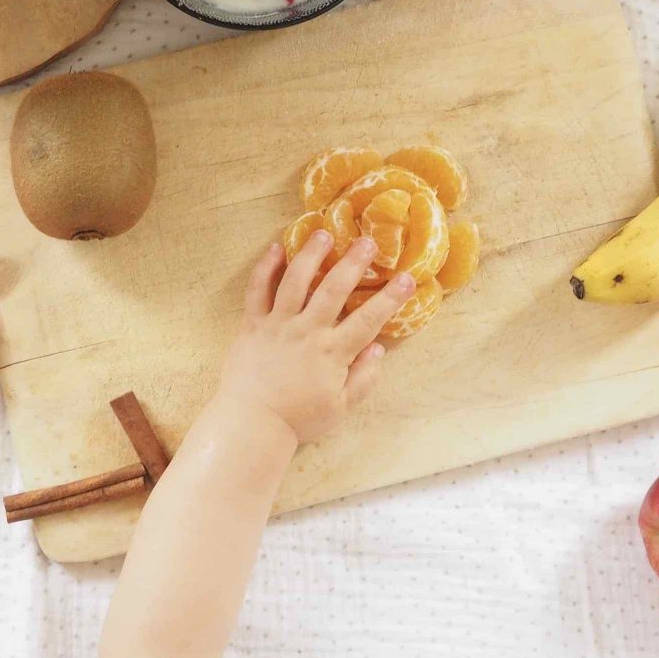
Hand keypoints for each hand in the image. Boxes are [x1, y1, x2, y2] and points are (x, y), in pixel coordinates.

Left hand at [218, 231, 415, 443]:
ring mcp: (277, 324)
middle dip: (353, 262)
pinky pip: (257, 290)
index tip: (407, 278)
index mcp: (332, 352)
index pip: (368, 319)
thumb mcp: (340, 408)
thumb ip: (363, 378)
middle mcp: (307, 331)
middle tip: (367, 241)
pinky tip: (276, 248)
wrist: (251, 424)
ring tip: (323, 233)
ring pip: (295, 280)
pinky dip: (266, 268)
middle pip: (333, 288)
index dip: (390, 298)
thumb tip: (379, 349)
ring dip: (311, 254)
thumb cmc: (299, 419)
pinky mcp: (252, 324)